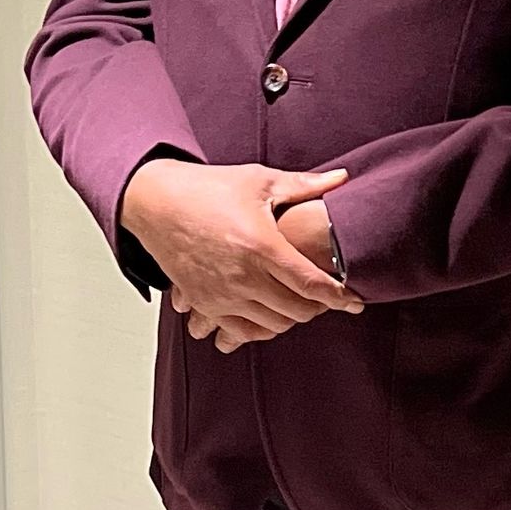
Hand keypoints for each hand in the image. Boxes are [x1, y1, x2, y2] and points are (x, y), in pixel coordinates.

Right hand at [119, 159, 360, 347]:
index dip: (339, 296)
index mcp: (262, 245)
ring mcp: (221, 294)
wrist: (155, 203)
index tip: (354, 301)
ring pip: (272, 325)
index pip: (311, 283)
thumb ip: (305, 185)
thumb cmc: (208, 189)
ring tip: (297, 300)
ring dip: (291, 317)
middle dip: (318, 307)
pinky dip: (260, 327)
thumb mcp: (259, 181)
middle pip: (297, 310)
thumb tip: (342, 178)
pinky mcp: (204, 303)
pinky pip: (241, 331)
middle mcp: (243, 276)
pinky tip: (268, 311)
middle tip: (325, 296)